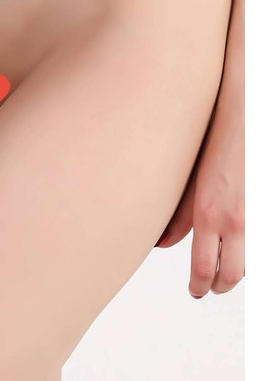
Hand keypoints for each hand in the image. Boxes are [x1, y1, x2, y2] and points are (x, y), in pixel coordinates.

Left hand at [155, 96, 244, 298]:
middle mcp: (235, 221)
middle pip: (231, 276)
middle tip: (209, 286)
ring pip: (248, 264)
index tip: (195, 290)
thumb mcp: (189, 181)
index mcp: (209, 214)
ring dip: (235, 271)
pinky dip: (246, 250)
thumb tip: (162, 244)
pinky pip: (253, 242)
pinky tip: (236, 245)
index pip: (203, 269)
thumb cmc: (214, 144)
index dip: (199, 286)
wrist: (242, 120)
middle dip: (218, 286)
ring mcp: (252, 217)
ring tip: (222, 269)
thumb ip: (178, 216)